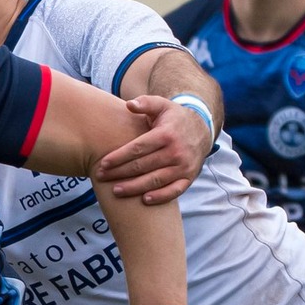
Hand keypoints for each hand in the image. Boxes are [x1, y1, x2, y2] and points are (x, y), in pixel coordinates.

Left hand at [94, 96, 208, 203]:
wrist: (202, 129)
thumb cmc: (174, 118)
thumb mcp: (162, 105)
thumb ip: (145, 103)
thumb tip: (129, 104)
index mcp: (166, 134)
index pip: (138, 148)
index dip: (119, 157)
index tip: (103, 163)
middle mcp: (176, 152)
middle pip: (142, 166)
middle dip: (119, 173)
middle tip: (101, 177)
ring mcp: (184, 166)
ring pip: (155, 181)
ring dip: (134, 188)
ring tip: (115, 191)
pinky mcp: (189, 177)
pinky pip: (175, 191)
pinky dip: (161, 197)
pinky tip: (144, 200)